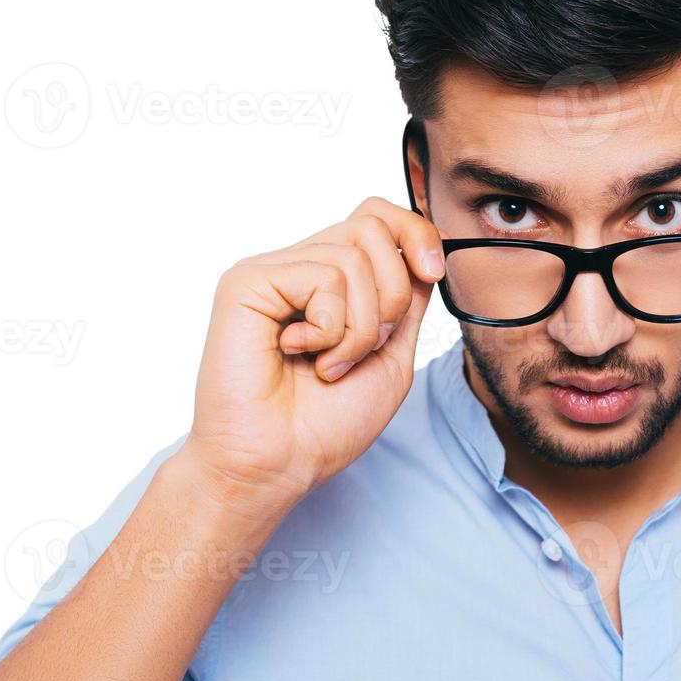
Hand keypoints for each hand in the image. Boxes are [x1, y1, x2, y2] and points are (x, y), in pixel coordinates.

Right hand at [180, 197, 444, 511]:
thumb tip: (423, 251)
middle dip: (392, 296)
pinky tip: (299, 352)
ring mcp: (271, 270)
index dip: (414, 231)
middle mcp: (298, 266)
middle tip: (364, 348)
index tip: (433, 271)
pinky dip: (329, 327)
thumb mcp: (392, 355)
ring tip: (329, 363)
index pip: (376, 216)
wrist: (278, 464)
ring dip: (361, 326)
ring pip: (354, 255)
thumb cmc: (326, 424)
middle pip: (372, 226)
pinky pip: (322, 276)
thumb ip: (407, 300)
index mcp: (329, 280)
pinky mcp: (247, 281)